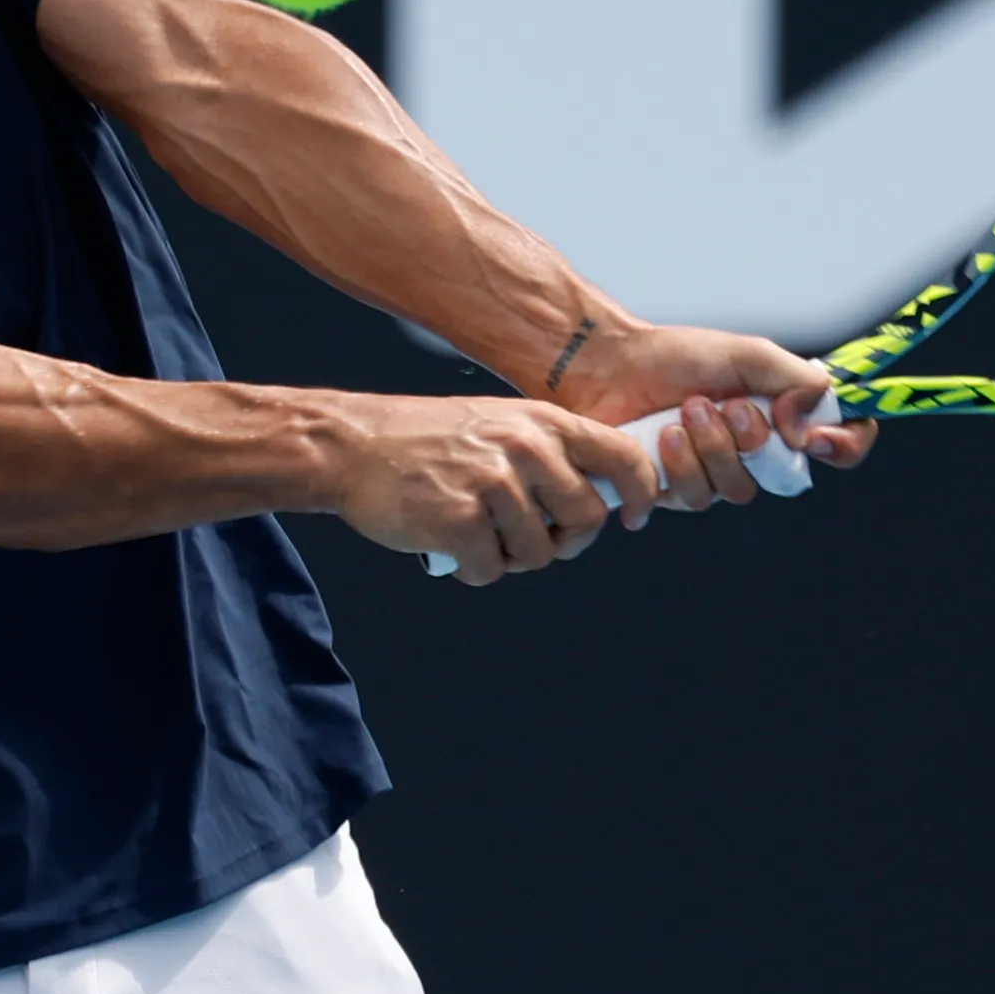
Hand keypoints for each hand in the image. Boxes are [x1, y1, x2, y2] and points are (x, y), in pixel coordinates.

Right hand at [325, 394, 662, 587]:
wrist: (353, 445)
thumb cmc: (424, 439)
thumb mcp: (499, 422)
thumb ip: (549, 451)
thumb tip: (598, 497)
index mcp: (542, 421)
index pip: (624, 456)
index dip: (641, 493)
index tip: (634, 517)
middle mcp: (525, 448)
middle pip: (587, 519)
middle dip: (564, 541)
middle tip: (531, 537)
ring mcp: (494, 485)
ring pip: (538, 554)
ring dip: (510, 556)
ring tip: (477, 533)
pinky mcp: (461, 521)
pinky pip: (492, 571)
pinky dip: (473, 569)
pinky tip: (450, 543)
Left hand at [544, 319, 877, 508]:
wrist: (609, 364)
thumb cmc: (677, 357)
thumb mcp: (749, 354)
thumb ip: (796, 382)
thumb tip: (809, 428)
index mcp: (783, 418)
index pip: (842, 445)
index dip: (844, 447)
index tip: (816, 438)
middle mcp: (754, 454)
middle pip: (781, 478)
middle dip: (748, 440)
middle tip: (719, 404)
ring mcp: (713, 476)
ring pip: (733, 492)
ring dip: (708, 449)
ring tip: (681, 413)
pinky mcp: (672, 492)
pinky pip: (691, 500)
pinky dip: (676, 465)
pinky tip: (659, 438)